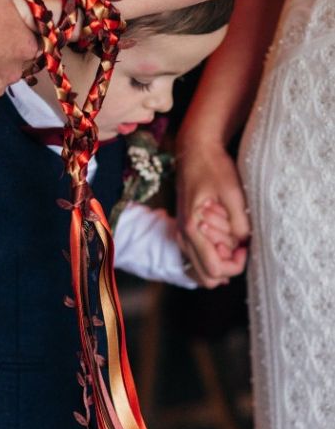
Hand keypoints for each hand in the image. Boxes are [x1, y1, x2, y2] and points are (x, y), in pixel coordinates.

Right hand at [176, 142, 248, 286]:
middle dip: (228, 267)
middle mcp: (182, 236)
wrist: (195, 152)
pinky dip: (214, 254)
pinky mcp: (186, 231)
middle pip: (207, 277)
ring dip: (220, 260)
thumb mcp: (233, 192)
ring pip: (202, 269)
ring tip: (232, 238)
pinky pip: (199, 256)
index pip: (215, 269)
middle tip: (241, 246)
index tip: (246, 246)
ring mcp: (182, 235)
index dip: (236, 264)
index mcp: (191, 228)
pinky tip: (226, 237)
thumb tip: (245, 243)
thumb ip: (240, 222)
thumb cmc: (213, 168)